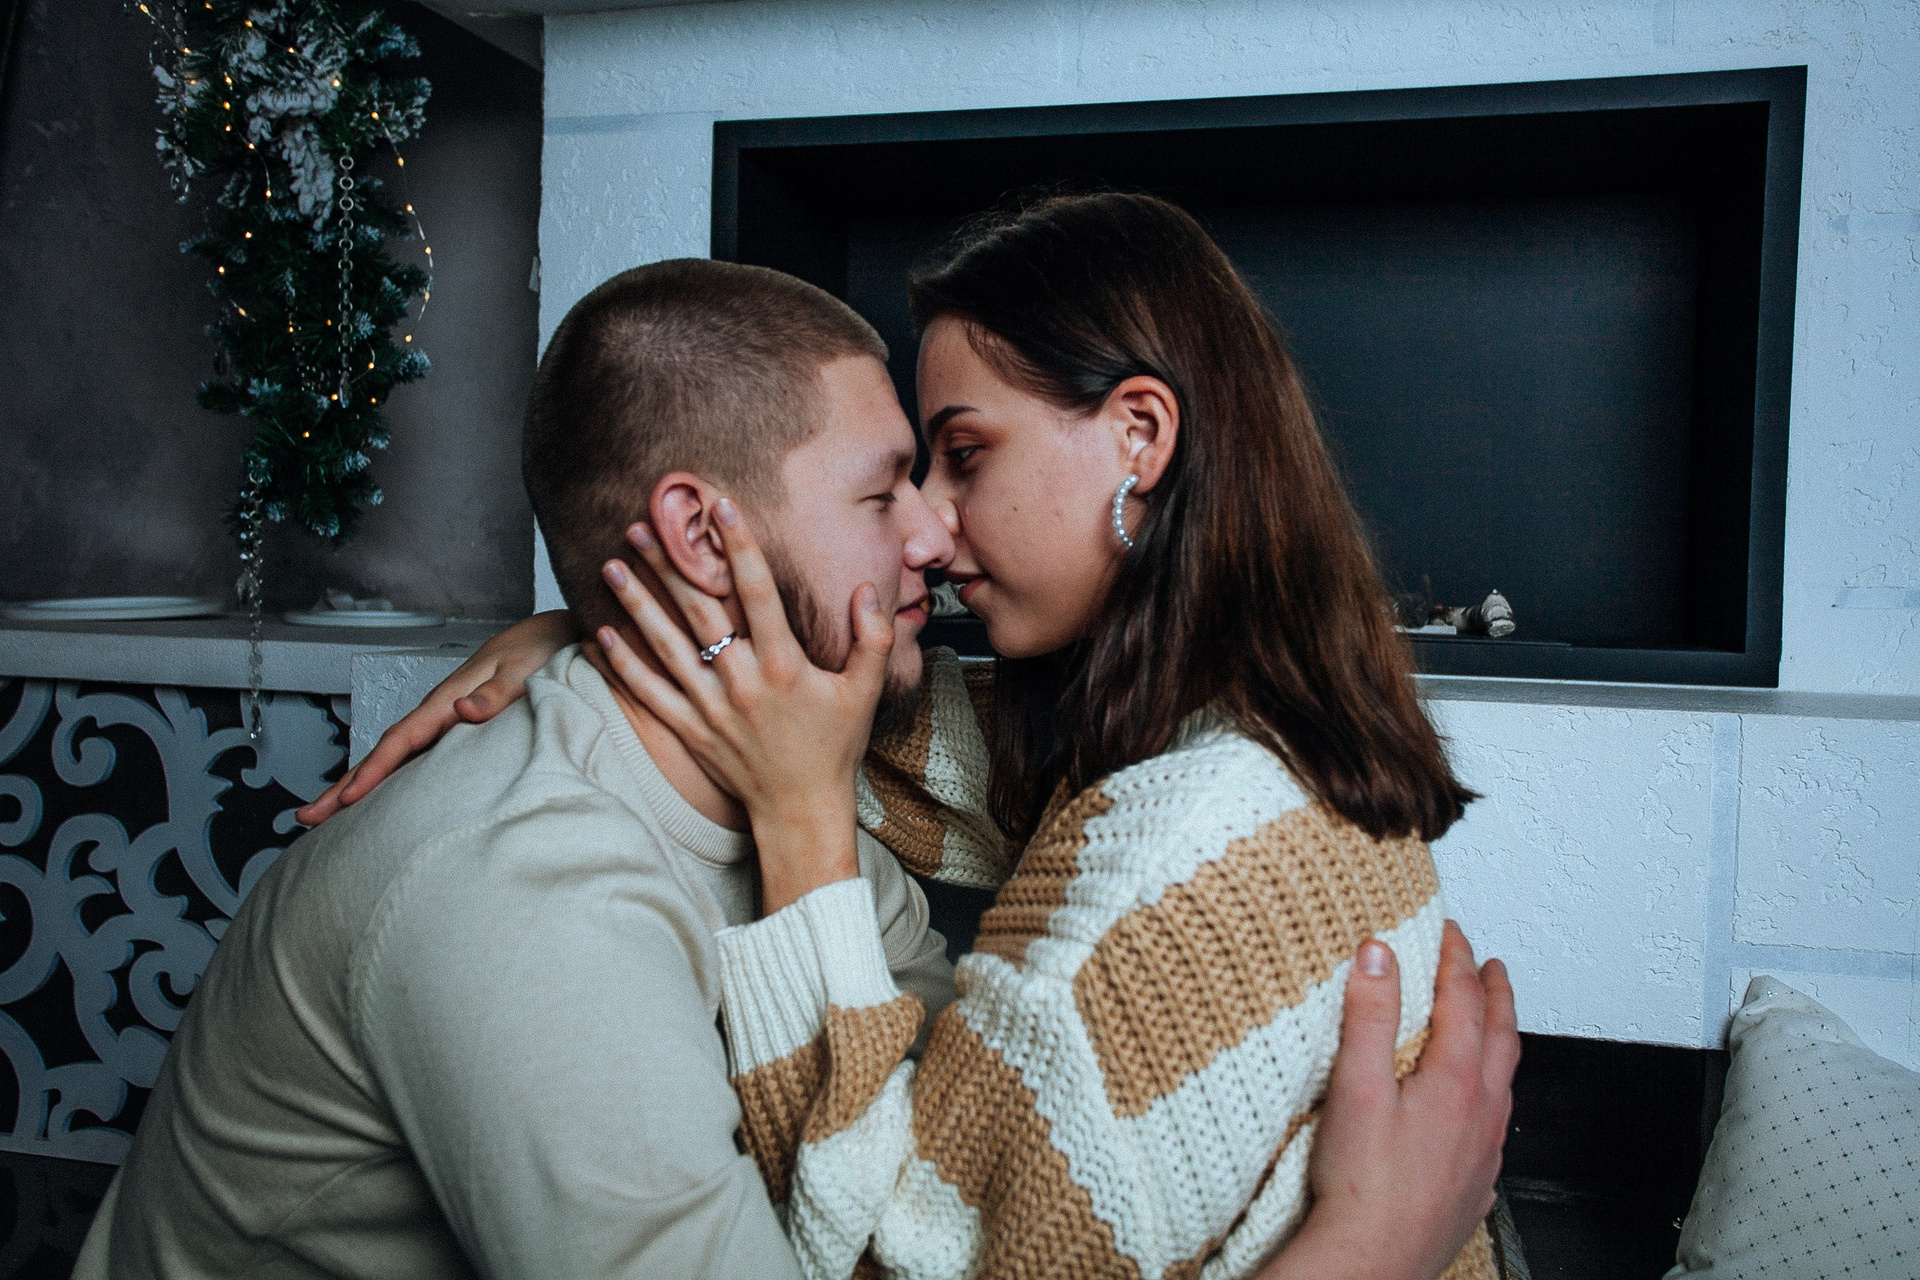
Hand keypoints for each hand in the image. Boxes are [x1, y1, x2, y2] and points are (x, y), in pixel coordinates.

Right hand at [293, 610, 575, 825]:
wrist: (553, 636)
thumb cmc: (540, 653)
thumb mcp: (524, 671)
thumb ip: (496, 694)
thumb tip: (461, 710)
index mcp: (448, 700)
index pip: (401, 741)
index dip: (373, 771)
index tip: (347, 799)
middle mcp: (438, 712)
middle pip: (384, 753)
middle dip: (345, 785)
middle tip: (307, 817)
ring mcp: (443, 722)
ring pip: (394, 757)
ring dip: (360, 784)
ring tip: (328, 815)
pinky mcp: (456, 729)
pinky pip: (414, 758)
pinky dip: (391, 777)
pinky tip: (382, 797)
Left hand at [597, 498, 893, 913]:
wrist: (801, 811)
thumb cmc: (834, 747)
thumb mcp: (865, 692)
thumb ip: (872, 638)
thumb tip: (866, 589)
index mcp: (784, 665)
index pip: (758, 592)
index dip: (740, 546)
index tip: (721, 506)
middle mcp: (742, 681)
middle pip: (699, 611)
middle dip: (669, 564)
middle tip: (641, 525)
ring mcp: (711, 707)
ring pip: (665, 646)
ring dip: (636, 604)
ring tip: (612, 566)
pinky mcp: (690, 731)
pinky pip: (649, 694)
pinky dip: (623, 665)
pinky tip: (600, 636)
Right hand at [1258, 922, 1519, 1279]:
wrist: (1374, 1263)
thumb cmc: (1361, 1185)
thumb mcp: (1356, 1087)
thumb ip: (1369, 1016)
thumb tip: (1379, 954)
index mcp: (1455, 1082)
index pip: (1465, 1001)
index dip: (1456, 959)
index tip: (1450, 932)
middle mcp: (1481, 1115)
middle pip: (1501, 1037)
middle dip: (1496, 994)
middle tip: (1492, 965)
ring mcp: (1483, 1154)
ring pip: (1504, 1084)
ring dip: (1500, 1044)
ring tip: (1492, 1028)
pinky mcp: (1473, 1188)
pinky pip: (1495, 1132)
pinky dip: (1491, 1101)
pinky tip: (1477, 1113)